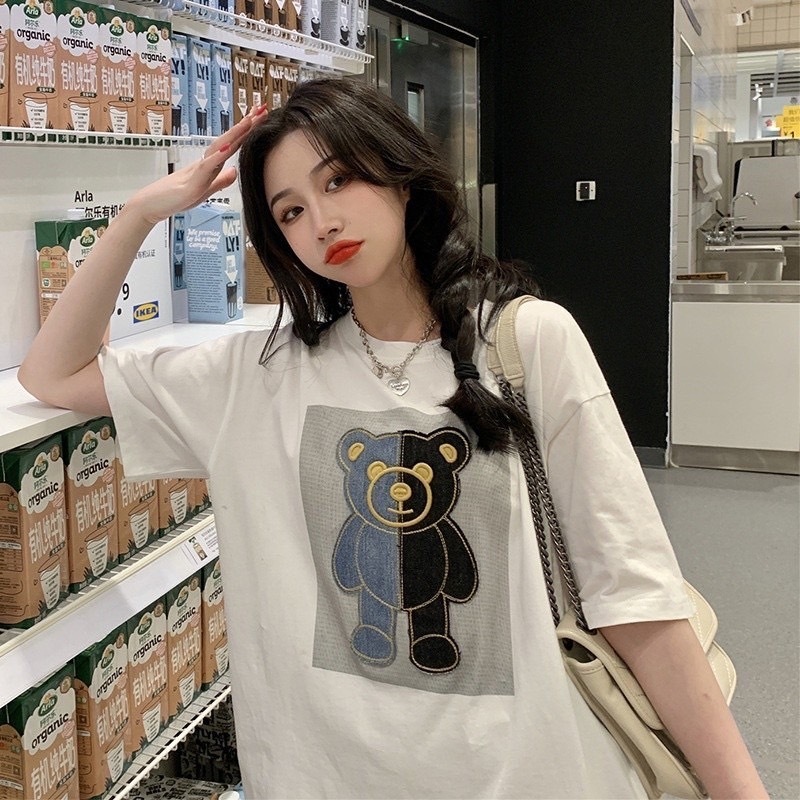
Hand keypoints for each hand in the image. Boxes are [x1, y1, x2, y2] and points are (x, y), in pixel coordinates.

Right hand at [126, 103, 268, 226]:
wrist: (151, 205)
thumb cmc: (175, 198)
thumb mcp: (205, 190)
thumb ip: (220, 180)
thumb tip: (235, 171)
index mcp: (210, 165)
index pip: (232, 145)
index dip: (247, 132)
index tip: (260, 117)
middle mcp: (205, 162)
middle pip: (228, 140)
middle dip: (246, 125)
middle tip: (262, 108)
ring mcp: (198, 170)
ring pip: (219, 148)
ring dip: (234, 134)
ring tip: (249, 121)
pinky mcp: (192, 183)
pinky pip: (206, 167)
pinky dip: (217, 157)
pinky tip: (227, 148)